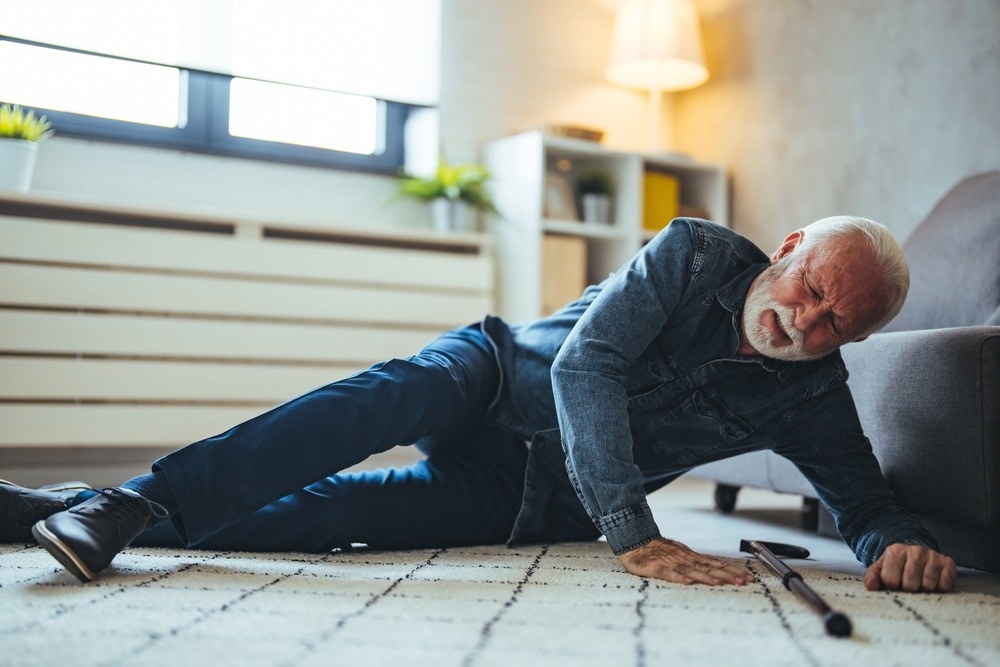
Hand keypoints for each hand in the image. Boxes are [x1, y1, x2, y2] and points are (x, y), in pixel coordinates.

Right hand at [619, 537, 754, 585]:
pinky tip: (688, 581)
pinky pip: (669, 573)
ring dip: (707, 577)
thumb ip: (697, 563)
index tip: (747, 577)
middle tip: (743, 581)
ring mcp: (672, 563)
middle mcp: (685, 559)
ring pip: (692, 570)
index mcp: (692, 557)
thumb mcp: (681, 555)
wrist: (636, 543)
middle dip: (727, 574)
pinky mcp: (657, 567)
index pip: (716, 564)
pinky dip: (679, 577)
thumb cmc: (658, 552)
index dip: (732, 571)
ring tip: (720, 583)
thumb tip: (718, 570)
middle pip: (709, 567)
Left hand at [864, 543, 956, 591]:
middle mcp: (916, 551)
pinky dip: (940, 587)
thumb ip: (872, 576)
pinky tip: (934, 580)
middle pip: (910, 585)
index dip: (892, 585)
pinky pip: (945, 585)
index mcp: (896, 551)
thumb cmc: (898, 564)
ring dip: (924, 588)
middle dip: (908, 588)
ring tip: (920, 580)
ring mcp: (933, 556)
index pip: (891, 580)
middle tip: (909, 582)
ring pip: (928, 586)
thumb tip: (871, 586)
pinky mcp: (948, 563)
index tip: (894, 581)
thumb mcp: (881, 568)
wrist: (917, 552)